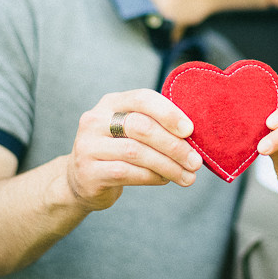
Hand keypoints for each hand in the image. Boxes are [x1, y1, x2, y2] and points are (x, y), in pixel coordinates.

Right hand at [65, 89, 203, 211]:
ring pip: (136, 153)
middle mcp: (95, 120)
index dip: (169, 113)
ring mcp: (88, 146)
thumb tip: (193, 135)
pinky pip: (128, 173)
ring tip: (187, 176)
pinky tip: (165, 180)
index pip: (142, 98)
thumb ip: (155, 125)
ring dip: (168, 166)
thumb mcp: (130, 130)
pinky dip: (152, 177)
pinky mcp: (88, 172)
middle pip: (141, 127)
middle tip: (195, 161)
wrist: (82, 180)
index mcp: (110, 103)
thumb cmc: (118, 151)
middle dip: (173, 145)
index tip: (190, 130)